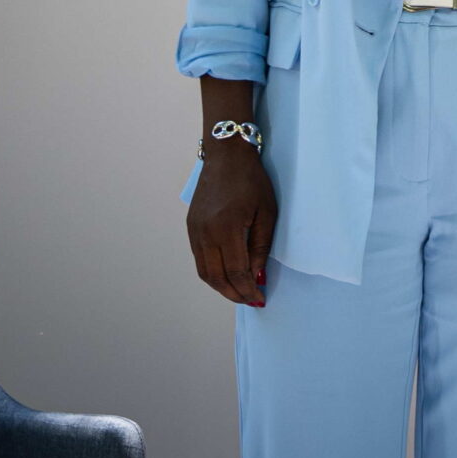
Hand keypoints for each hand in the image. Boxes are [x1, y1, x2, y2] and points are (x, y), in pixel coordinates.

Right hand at [187, 141, 277, 306]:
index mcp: (227, 228)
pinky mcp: (190, 228)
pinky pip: (199, 259)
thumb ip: (260, 245)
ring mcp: (195, 232)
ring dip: (221, 287)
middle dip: (234, 294)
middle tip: (250, 301)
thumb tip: (257, 274)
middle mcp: (206, 233)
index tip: (259, 298)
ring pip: (204, 272)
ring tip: (239, 293)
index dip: (248, 289)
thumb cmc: (251, 180)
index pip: (236, 271)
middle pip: (217, 277)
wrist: (225, 156)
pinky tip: (226, 275)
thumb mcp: (266, 211)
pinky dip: (212, 273)